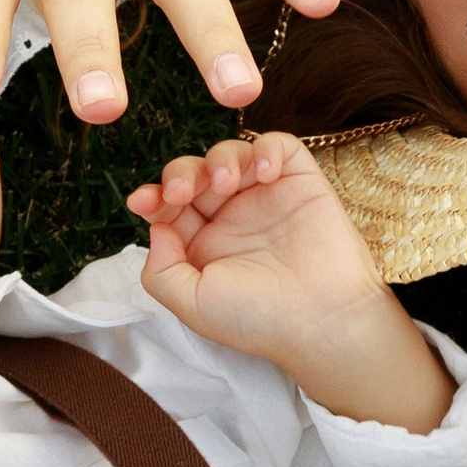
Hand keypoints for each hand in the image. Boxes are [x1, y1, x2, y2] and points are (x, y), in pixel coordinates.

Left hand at [130, 133, 452, 431]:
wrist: (323, 320)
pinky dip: (266, 148)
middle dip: (180, 174)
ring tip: (226, 182)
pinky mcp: (302, 182)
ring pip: (231, 154)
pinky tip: (265, 172)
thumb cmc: (259, 319)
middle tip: (182, 192)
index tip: (143, 202)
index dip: (153, 197)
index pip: (170, 207)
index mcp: (204, 246)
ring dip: (220, 159)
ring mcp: (267, 198)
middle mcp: (233, 219)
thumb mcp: (191, 304)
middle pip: (195, 173)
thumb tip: (156, 227)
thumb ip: (160, 269)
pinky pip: (279, 146)